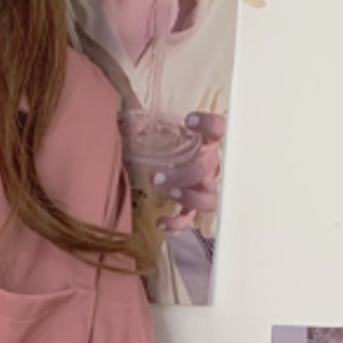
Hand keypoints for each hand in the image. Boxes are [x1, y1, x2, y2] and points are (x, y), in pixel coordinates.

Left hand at [152, 111, 225, 232]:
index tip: (190, 120)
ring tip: (172, 194)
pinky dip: (178, 222)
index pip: (216, 128)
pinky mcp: (192, 204)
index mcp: (204, 141)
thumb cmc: (168, 142)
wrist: (169, 161)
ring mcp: (203, 186)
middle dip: (184, 174)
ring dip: (191, 198)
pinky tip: (161, 222)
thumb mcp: (156, 130)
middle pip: (206, 169)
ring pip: (208, 197)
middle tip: (157, 176)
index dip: (208, 124)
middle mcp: (209, 163)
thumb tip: (125, 125)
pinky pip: (190, 217)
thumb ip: (141, 125)